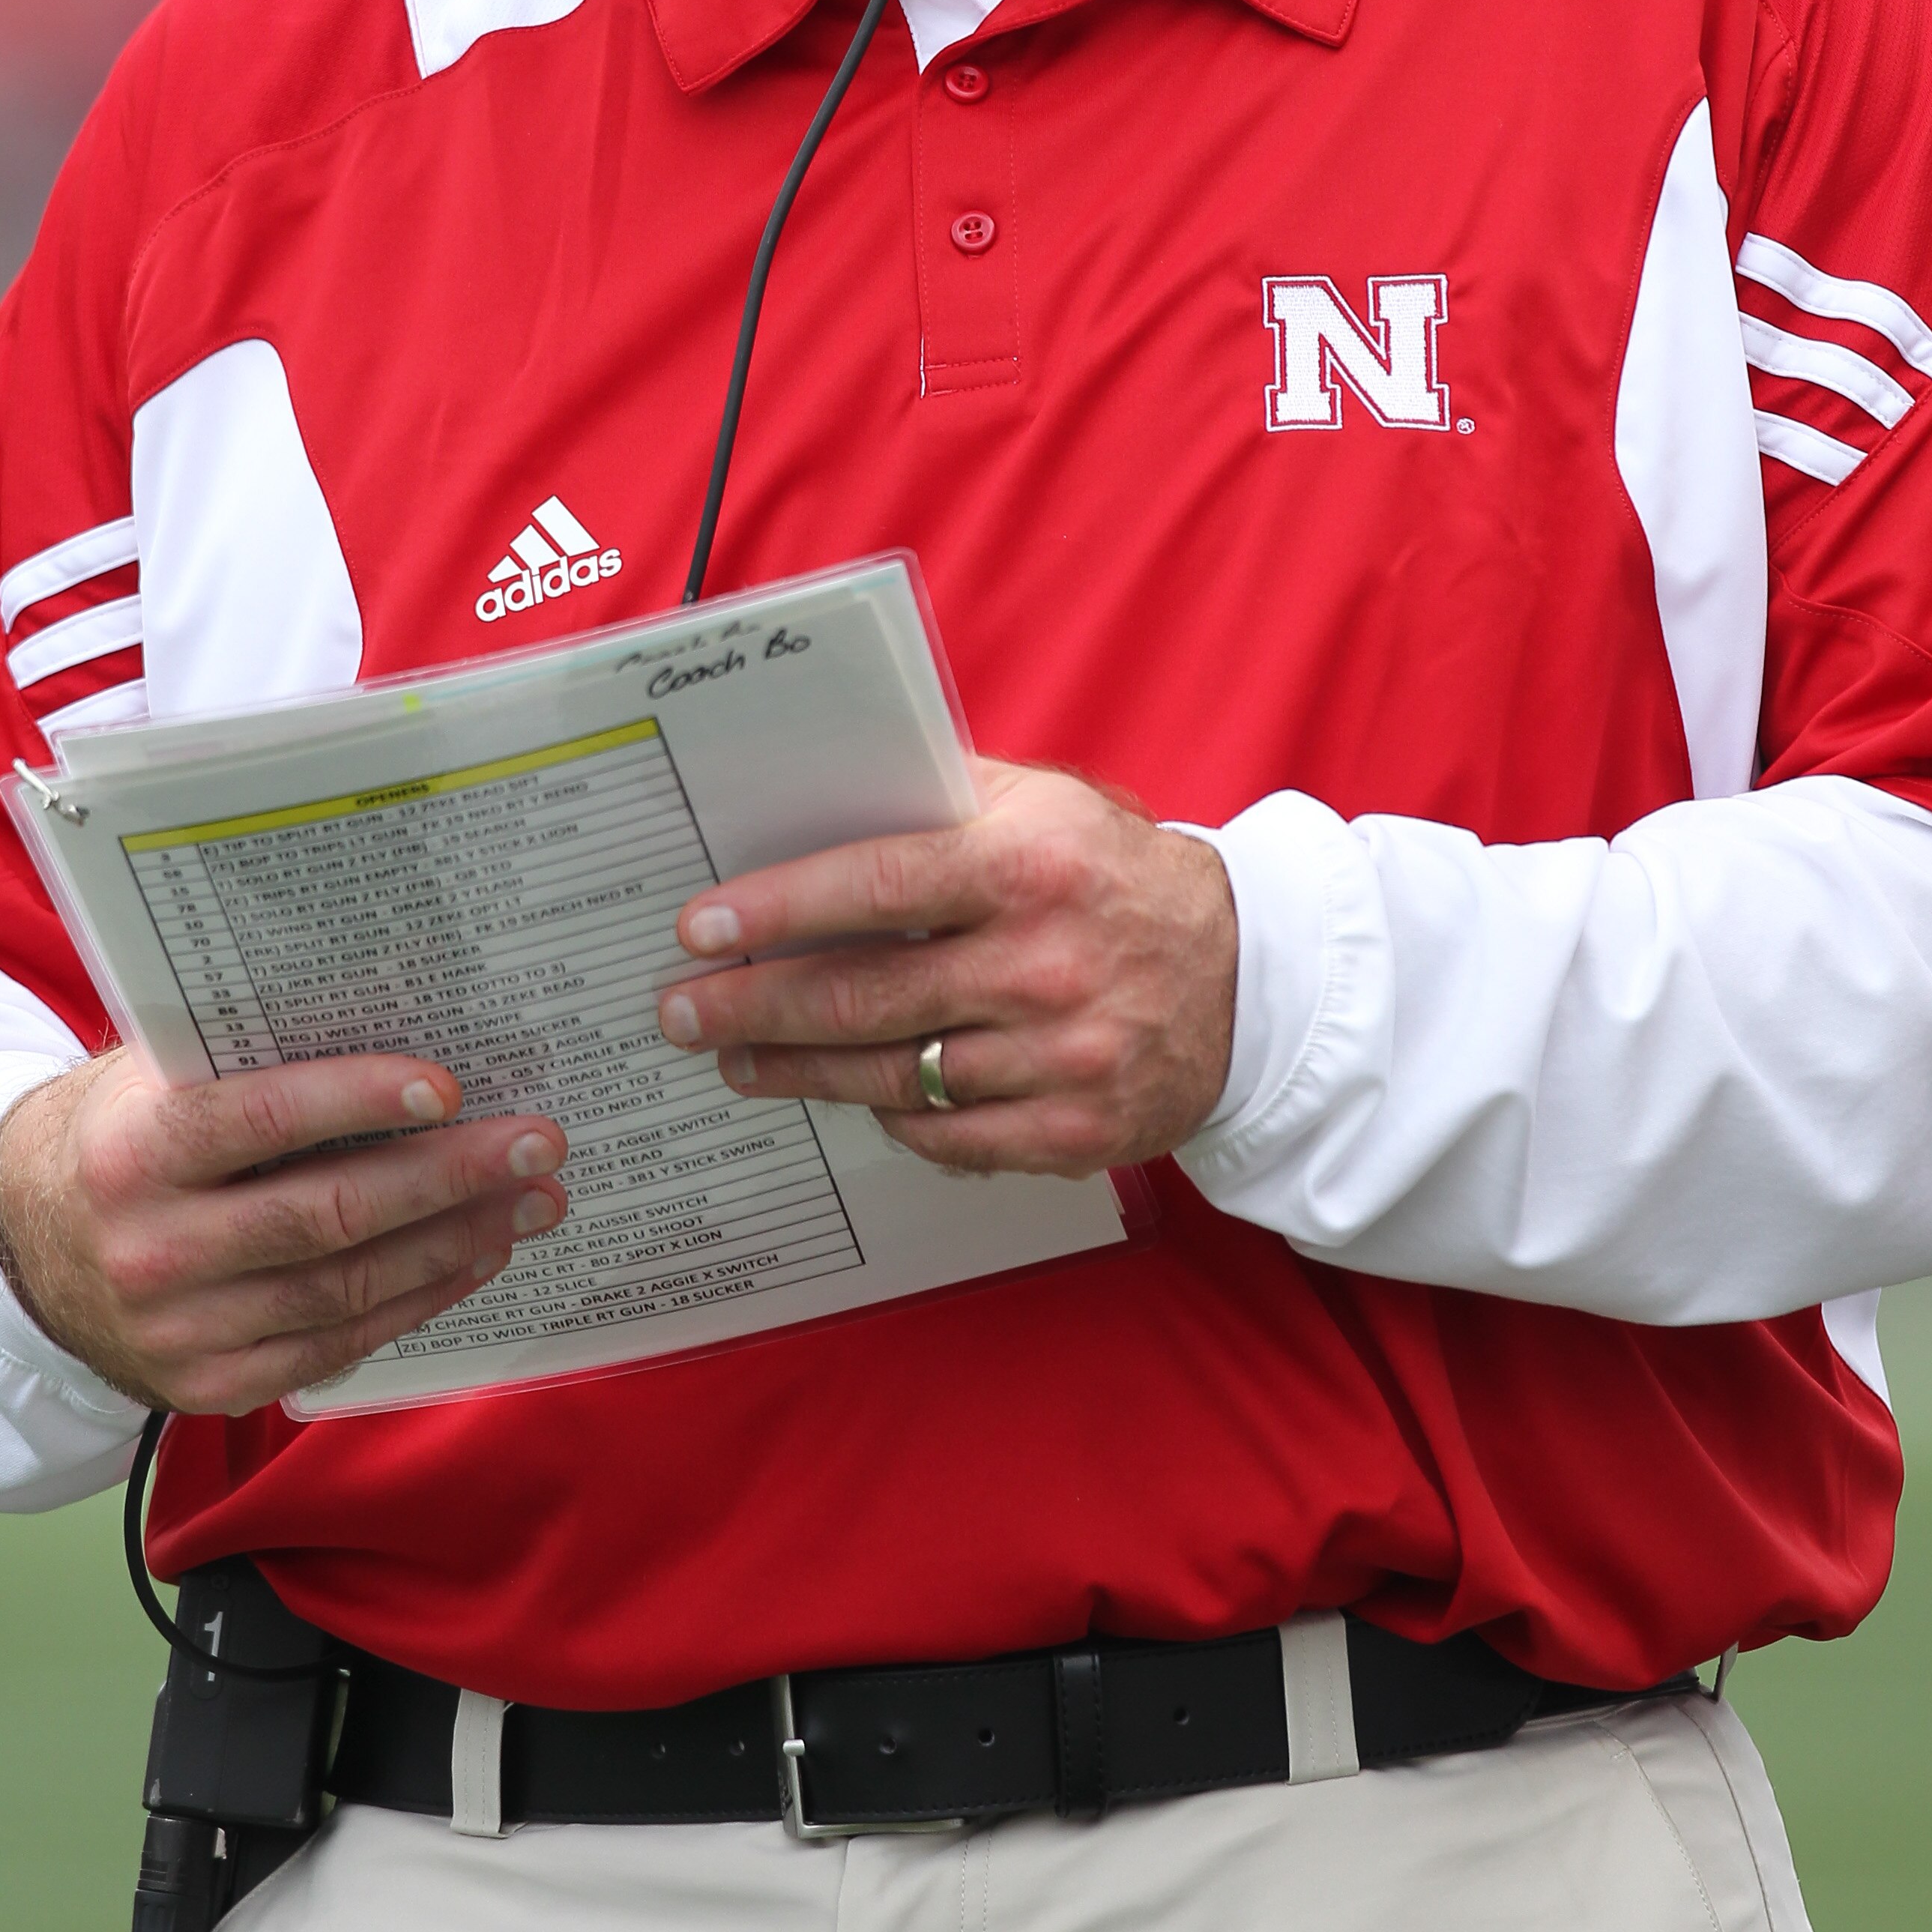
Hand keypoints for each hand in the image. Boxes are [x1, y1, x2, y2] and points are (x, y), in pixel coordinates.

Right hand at [0, 1049, 566, 1416]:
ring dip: (455, 1242)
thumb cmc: (121, 1135)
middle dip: (449, 1177)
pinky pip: (336, 1346)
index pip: (261, 1120)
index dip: (357, 1101)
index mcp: (134, 1151)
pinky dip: (416, 1300)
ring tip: (530, 1201)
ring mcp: (182, 1331)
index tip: (447, 1086)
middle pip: (327, 1214)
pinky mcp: (211, 1386)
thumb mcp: (152, 1079)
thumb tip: (395, 1014)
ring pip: (345, 1289)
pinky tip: (473, 1258)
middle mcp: (153, 1249)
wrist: (24, 1249)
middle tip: (537, 1143)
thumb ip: (245, 1056)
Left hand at [659, 761, 1237, 1174]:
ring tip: (737, 1058)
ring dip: (796, 1071)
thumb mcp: (1044, 805)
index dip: (777, 910)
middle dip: (751, 1007)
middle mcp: (1044, 965)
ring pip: (890, 1077)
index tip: (699, 929)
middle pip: (861, 998)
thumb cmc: (1115, 876)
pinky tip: (847, 1094)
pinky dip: (890, 1117)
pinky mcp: (1077, 1131)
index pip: (875, 886)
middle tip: (681, 1011)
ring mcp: (1062, 1058)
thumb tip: (816, 794)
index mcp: (1029, 867)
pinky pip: (948, 1137)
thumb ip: (940, 795)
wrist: (1249, 977)